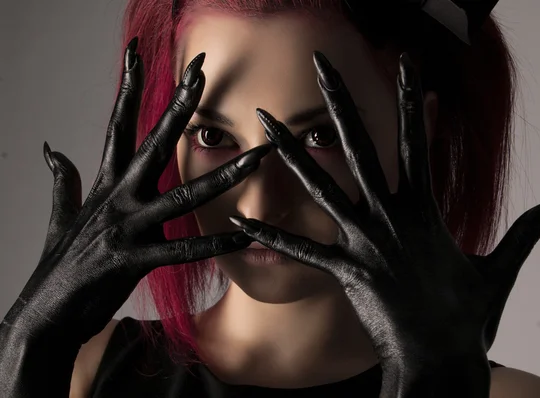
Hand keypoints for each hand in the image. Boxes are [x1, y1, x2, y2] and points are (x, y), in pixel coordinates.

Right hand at [2, 38, 271, 346]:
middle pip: (152, 143)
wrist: (46, 312)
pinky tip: (243, 238)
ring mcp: (125, 226)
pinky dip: (215, 245)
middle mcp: (117, 197)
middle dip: (178, 108)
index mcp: (104, 183)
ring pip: (181, 196)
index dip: (128, 88)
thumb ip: (63, 179)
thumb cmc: (62, 263)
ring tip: (256, 159)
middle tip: (201, 75)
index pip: (118, 125)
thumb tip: (51, 149)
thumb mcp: (62, 213)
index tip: (137, 54)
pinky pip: (182, 250)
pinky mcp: (132, 259)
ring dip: (223, 177)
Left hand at [227, 51, 539, 397]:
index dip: (412, 100)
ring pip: (322, 190)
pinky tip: (241, 220)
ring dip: (291, 155)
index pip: (418, 141)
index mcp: (425, 210)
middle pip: (361, 147)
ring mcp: (364, 244)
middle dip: (339, 102)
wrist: (442, 364)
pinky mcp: (346, 274)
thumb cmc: (470, 317)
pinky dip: (273, 236)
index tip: (405, 65)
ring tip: (264, 124)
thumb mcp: (503, 265)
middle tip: (319, 63)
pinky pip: (304, 252)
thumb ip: (531, 228)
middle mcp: (390, 218)